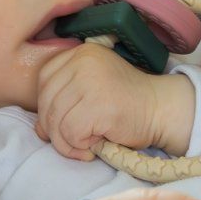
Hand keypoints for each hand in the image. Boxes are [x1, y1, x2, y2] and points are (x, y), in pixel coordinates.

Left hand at [35, 42, 160, 160]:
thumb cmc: (126, 104)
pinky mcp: (98, 105)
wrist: (161, 110)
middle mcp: (82, 62)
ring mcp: (90, 81)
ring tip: (86, 145)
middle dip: (54, 130)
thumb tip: (39, 129)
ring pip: (56, 121)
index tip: (63, 122)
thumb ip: (63, 101)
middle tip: (73, 142)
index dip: (47, 107)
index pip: (43, 80)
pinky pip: (71, 133)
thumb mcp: (91, 91)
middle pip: (46, 102)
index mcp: (79, 53)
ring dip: (67, 143)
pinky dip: (80, 146)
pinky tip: (96, 145)